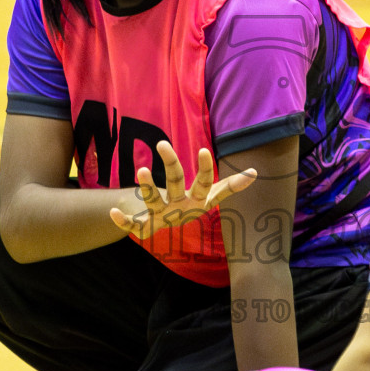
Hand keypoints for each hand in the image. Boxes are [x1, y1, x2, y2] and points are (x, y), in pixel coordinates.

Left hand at [109, 140, 255, 238]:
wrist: (166, 227)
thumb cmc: (188, 204)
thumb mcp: (208, 196)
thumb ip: (230, 186)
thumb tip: (256, 172)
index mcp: (197, 201)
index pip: (205, 183)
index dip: (205, 169)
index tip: (204, 150)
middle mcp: (180, 209)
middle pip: (176, 184)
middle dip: (170, 165)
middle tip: (162, 143)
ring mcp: (162, 217)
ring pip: (153, 202)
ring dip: (147, 188)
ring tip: (141, 170)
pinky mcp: (145, 225)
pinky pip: (134, 225)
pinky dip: (124, 221)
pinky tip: (113, 213)